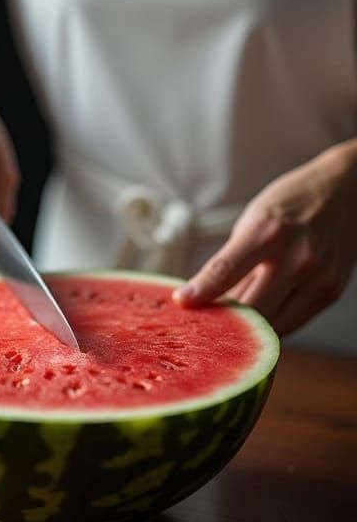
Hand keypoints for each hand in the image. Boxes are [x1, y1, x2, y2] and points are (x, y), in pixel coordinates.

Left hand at [172, 141, 356, 335]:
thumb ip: (235, 258)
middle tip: (203, 325)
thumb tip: (208, 297)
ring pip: (273, 326)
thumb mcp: (255, 218)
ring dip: (249, 330)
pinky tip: (259, 316)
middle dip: (224, 322)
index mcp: (269, 231)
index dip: (201, 292)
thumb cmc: (292, 201)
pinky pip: (292, 322)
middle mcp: (297, 257)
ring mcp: (318, 279)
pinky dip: (272, 324)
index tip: (181, 304)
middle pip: (251, 310)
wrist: (348, 192)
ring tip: (231, 322)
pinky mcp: (331, 292)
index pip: (226, 270)